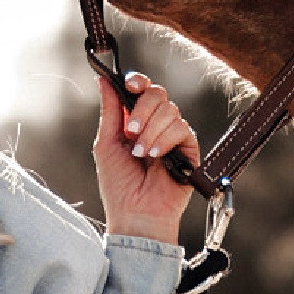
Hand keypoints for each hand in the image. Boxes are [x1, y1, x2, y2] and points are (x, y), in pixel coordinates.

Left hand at [92, 71, 198, 243]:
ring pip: (169, 110)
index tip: (130, 86)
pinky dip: (164, 140)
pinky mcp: (189, 148)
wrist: (136, 213)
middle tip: (131, 132)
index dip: (138, 82)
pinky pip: (181, 128)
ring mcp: (173, 135)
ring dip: (150, 131)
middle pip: (157, 94)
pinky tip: (156, 158)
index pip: (142, 90)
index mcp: (136, 121)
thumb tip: (104, 80)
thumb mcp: (106, 144)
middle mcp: (156, 125)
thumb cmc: (119, 186)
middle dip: (142, 109)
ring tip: (141, 154)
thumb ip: (110, 111)